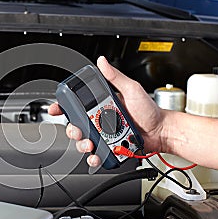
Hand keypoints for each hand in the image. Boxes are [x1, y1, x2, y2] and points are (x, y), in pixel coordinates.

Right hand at [49, 56, 164, 166]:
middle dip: (72, 130)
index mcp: (102, 105)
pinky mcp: (109, 148)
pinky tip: (96, 155)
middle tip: (79, 130)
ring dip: (82, 144)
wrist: (161, 131)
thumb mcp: (131, 89)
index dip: (63, 107)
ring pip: (83, 141)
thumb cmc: (149, 110)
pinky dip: (93, 157)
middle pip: (76, 126)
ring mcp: (104, 135)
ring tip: (90, 144)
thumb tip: (102, 62)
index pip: (77, 105)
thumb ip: (115, 76)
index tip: (56, 108)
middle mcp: (100, 120)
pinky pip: (96, 154)